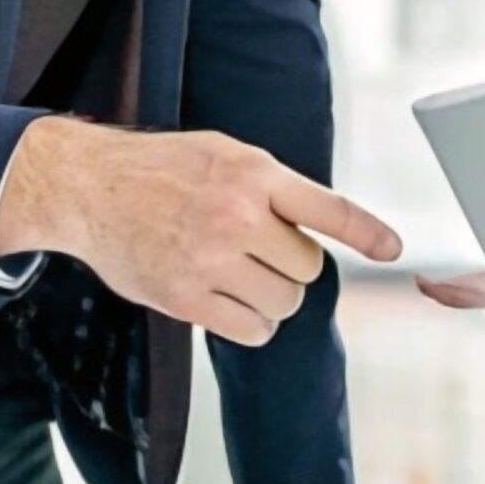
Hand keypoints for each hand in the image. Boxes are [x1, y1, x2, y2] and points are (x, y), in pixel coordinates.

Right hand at [0, 119, 399, 344]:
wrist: (90, 187)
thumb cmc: (161, 169)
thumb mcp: (223, 153)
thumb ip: (272, 186)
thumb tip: (323, 228)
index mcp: (253, 173)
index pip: (328, 209)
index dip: (367, 233)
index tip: (394, 250)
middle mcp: (236, 215)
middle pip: (308, 269)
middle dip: (290, 266)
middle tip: (257, 251)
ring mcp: (210, 259)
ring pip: (284, 303)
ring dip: (271, 297)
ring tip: (238, 274)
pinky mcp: (184, 297)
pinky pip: (251, 330)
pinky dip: (250, 323)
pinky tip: (228, 302)